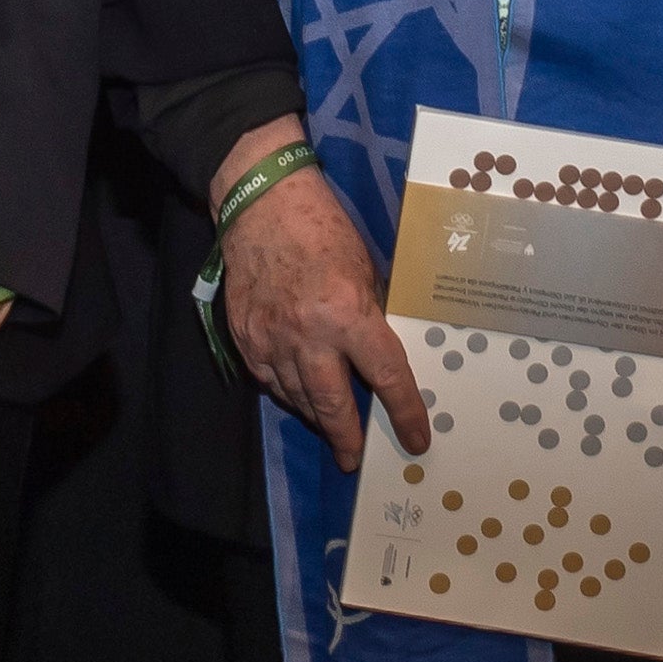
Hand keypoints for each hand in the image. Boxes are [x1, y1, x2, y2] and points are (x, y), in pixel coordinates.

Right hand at [209, 117, 424, 472]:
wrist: (262, 203)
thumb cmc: (323, 228)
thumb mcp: (364, 269)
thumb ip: (370, 315)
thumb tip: (380, 355)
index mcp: (348, 313)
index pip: (386, 376)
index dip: (404, 413)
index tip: (416, 439)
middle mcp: (309, 335)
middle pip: (332, 406)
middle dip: (347, 438)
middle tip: (355, 458)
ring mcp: (272, 340)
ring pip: (298, 399)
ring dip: (317, 417)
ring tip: (331, 426)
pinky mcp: (246, 338)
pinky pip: (269, 381)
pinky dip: (287, 391)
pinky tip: (297, 393)